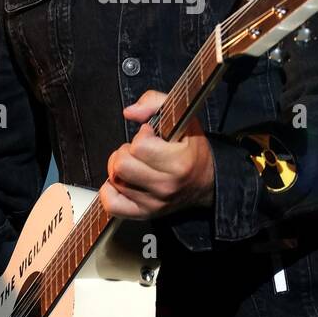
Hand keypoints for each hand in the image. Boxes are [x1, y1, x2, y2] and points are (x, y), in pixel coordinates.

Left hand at [99, 89, 214, 219]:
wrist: (206, 182)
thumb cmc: (192, 150)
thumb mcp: (183, 118)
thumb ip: (155, 102)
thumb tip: (129, 112)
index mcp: (179, 163)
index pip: (140, 146)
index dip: (142, 136)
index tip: (152, 136)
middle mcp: (166, 186)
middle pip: (121, 165)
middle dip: (127, 152)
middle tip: (140, 151)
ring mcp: (153, 203)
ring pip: (115, 180)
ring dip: (120, 168)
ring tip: (135, 164)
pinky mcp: (143, 214)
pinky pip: (112, 204)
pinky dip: (110, 191)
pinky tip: (122, 180)